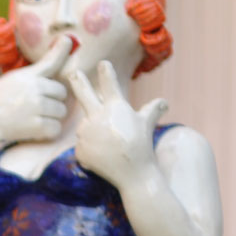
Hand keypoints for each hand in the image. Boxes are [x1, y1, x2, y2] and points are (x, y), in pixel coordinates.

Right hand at [0, 36, 71, 143]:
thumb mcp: (10, 81)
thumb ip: (32, 74)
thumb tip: (52, 61)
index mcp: (28, 77)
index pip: (51, 61)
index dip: (62, 49)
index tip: (67, 40)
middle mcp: (35, 89)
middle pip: (62, 92)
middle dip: (55, 100)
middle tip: (41, 106)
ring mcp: (36, 107)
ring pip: (61, 111)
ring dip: (53, 116)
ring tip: (38, 118)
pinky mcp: (37, 126)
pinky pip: (55, 127)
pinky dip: (49, 131)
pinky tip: (38, 130)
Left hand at [66, 60, 166, 188]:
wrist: (133, 173)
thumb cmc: (142, 146)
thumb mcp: (147, 125)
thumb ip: (152, 110)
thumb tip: (163, 102)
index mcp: (115, 108)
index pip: (109, 85)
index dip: (106, 73)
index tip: (102, 62)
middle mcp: (97, 117)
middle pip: (84, 95)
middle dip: (78, 82)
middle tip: (71, 72)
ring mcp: (86, 133)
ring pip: (86, 128)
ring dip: (95, 133)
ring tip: (110, 145)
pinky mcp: (79, 149)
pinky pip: (83, 147)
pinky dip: (92, 150)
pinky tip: (104, 157)